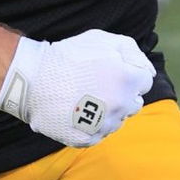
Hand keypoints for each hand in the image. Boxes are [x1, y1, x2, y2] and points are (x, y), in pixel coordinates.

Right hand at [0, 30, 154, 147]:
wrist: (33, 78)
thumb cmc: (69, 56)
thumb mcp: (102, 39)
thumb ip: (131, 51)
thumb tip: (146, 69)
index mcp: (127, 80)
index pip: (144, 81)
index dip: (128, 73)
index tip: (111, 70)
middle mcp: (121, 106)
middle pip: (134, 103)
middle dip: (122, 93)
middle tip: (99, 84)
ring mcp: (104, 125)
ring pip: (117, 119)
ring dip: (108, 110)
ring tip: (85, 97)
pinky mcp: (88, 139)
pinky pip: (99, 133)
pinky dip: (92, 124)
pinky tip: (77, 110)